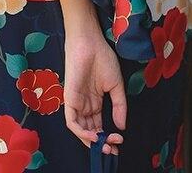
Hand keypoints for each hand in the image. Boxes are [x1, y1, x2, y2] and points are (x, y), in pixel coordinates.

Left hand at [63, 33, 126, 155]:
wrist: (90, 43)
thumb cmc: (103, 59)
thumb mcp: (116, 86)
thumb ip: (119, 106)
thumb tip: (122, 127)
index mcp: (95, 102)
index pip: (100, 125)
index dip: (108, 137)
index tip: (120, 143)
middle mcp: (85, 105)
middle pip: (91, 130)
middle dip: (102, 142)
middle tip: (114, 148)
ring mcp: (76, 103)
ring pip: (81, 129)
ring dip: (92, 141)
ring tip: (106, 145)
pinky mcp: (69, 99)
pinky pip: (72, 121)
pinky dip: (81, 132)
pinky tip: (94, 135)